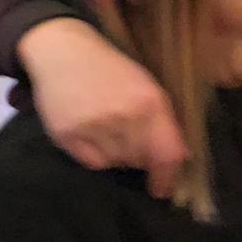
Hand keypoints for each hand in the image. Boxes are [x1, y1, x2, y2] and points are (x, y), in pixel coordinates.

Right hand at [17, 19, 187, 198]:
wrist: (65, 53)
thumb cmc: (111, 70)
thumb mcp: (146, 86)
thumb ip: (161, 120)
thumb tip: (176, 158)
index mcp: (151, 102)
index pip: (168, 153)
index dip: (168, 176)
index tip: (164, 188)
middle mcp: (125, 117)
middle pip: (141, 160)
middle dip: (141, 157)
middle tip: (130, 139)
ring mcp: (95, 127)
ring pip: (117, 163)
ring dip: (119, 155)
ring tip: (110, 130)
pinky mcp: (68, 135)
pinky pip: (93, 163)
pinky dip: (97, 156)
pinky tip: (93, 134)